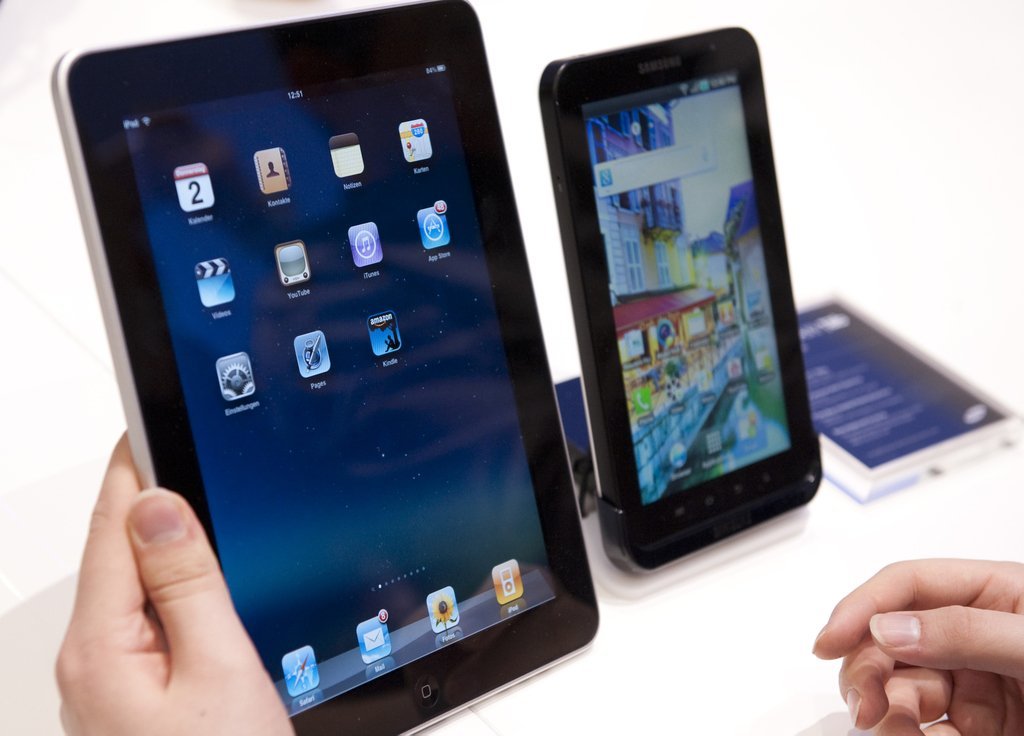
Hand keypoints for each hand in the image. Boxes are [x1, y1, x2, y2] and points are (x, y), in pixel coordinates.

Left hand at [57, 435, 293, 734]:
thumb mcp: (219, 668)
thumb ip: (188, 585)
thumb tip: (159, 505)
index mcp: (100, 650)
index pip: (111, 528)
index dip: (134, 468)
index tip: (151, 421)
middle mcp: (92, 666)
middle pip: (117, 556)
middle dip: (152, 501)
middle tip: (184, 447)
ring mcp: (110, 685)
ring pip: (136, 591)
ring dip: (167, 546)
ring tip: (198, 499)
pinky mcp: (137, 697)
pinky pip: (148, 624)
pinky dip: (174, 589)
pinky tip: (203, 578)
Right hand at [813, 559, 1023, 733]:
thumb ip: (966, 631)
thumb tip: (889, 629)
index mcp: (990, 593)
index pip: (906, 586)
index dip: (861, 608)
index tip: (829, 642)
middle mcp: (972, 635)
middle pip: (890, 641)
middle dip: (867, 672)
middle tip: (864, 706)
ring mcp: (975, 681)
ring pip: (900, 689)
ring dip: (888, 714)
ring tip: (898, 734)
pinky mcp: (980, 725)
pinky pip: (928, 729)